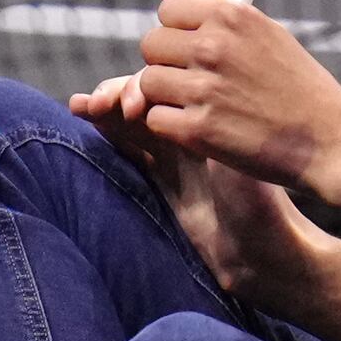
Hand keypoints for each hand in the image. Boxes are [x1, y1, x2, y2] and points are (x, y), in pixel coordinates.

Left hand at [75, 0, 340, 196]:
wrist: (329, 140)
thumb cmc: (297, 85)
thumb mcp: (264, 32)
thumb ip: (210, 5)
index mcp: (231, 15)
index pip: (167, 10)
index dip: (179, 32)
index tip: (200, 50)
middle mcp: (214, 46)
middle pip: (151, 45)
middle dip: (168, 64)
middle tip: (198, 82)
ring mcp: (205, 88)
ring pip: (148, 83)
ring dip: (168, 97)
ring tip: (202, 106)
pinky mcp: (199, 130)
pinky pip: (156, 119)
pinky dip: (174, 127)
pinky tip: (203, 128)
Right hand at [79, 104, 330, 307]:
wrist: (261, 252)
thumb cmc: (259, 206)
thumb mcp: (233, 163)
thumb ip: (205, 134)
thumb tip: (175, 105)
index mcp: (212, 117)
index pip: (170, 88)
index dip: (143, 87)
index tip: (135, 104)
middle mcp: (193, 128)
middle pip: (147, 97)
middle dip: (119, 94)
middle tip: (101, 105)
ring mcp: (176, 153)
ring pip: (133, 120)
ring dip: (106, 107)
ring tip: (79, 105)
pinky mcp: (163, 177)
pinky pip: (130, 147)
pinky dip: (107, 131)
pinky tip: (85, 117)